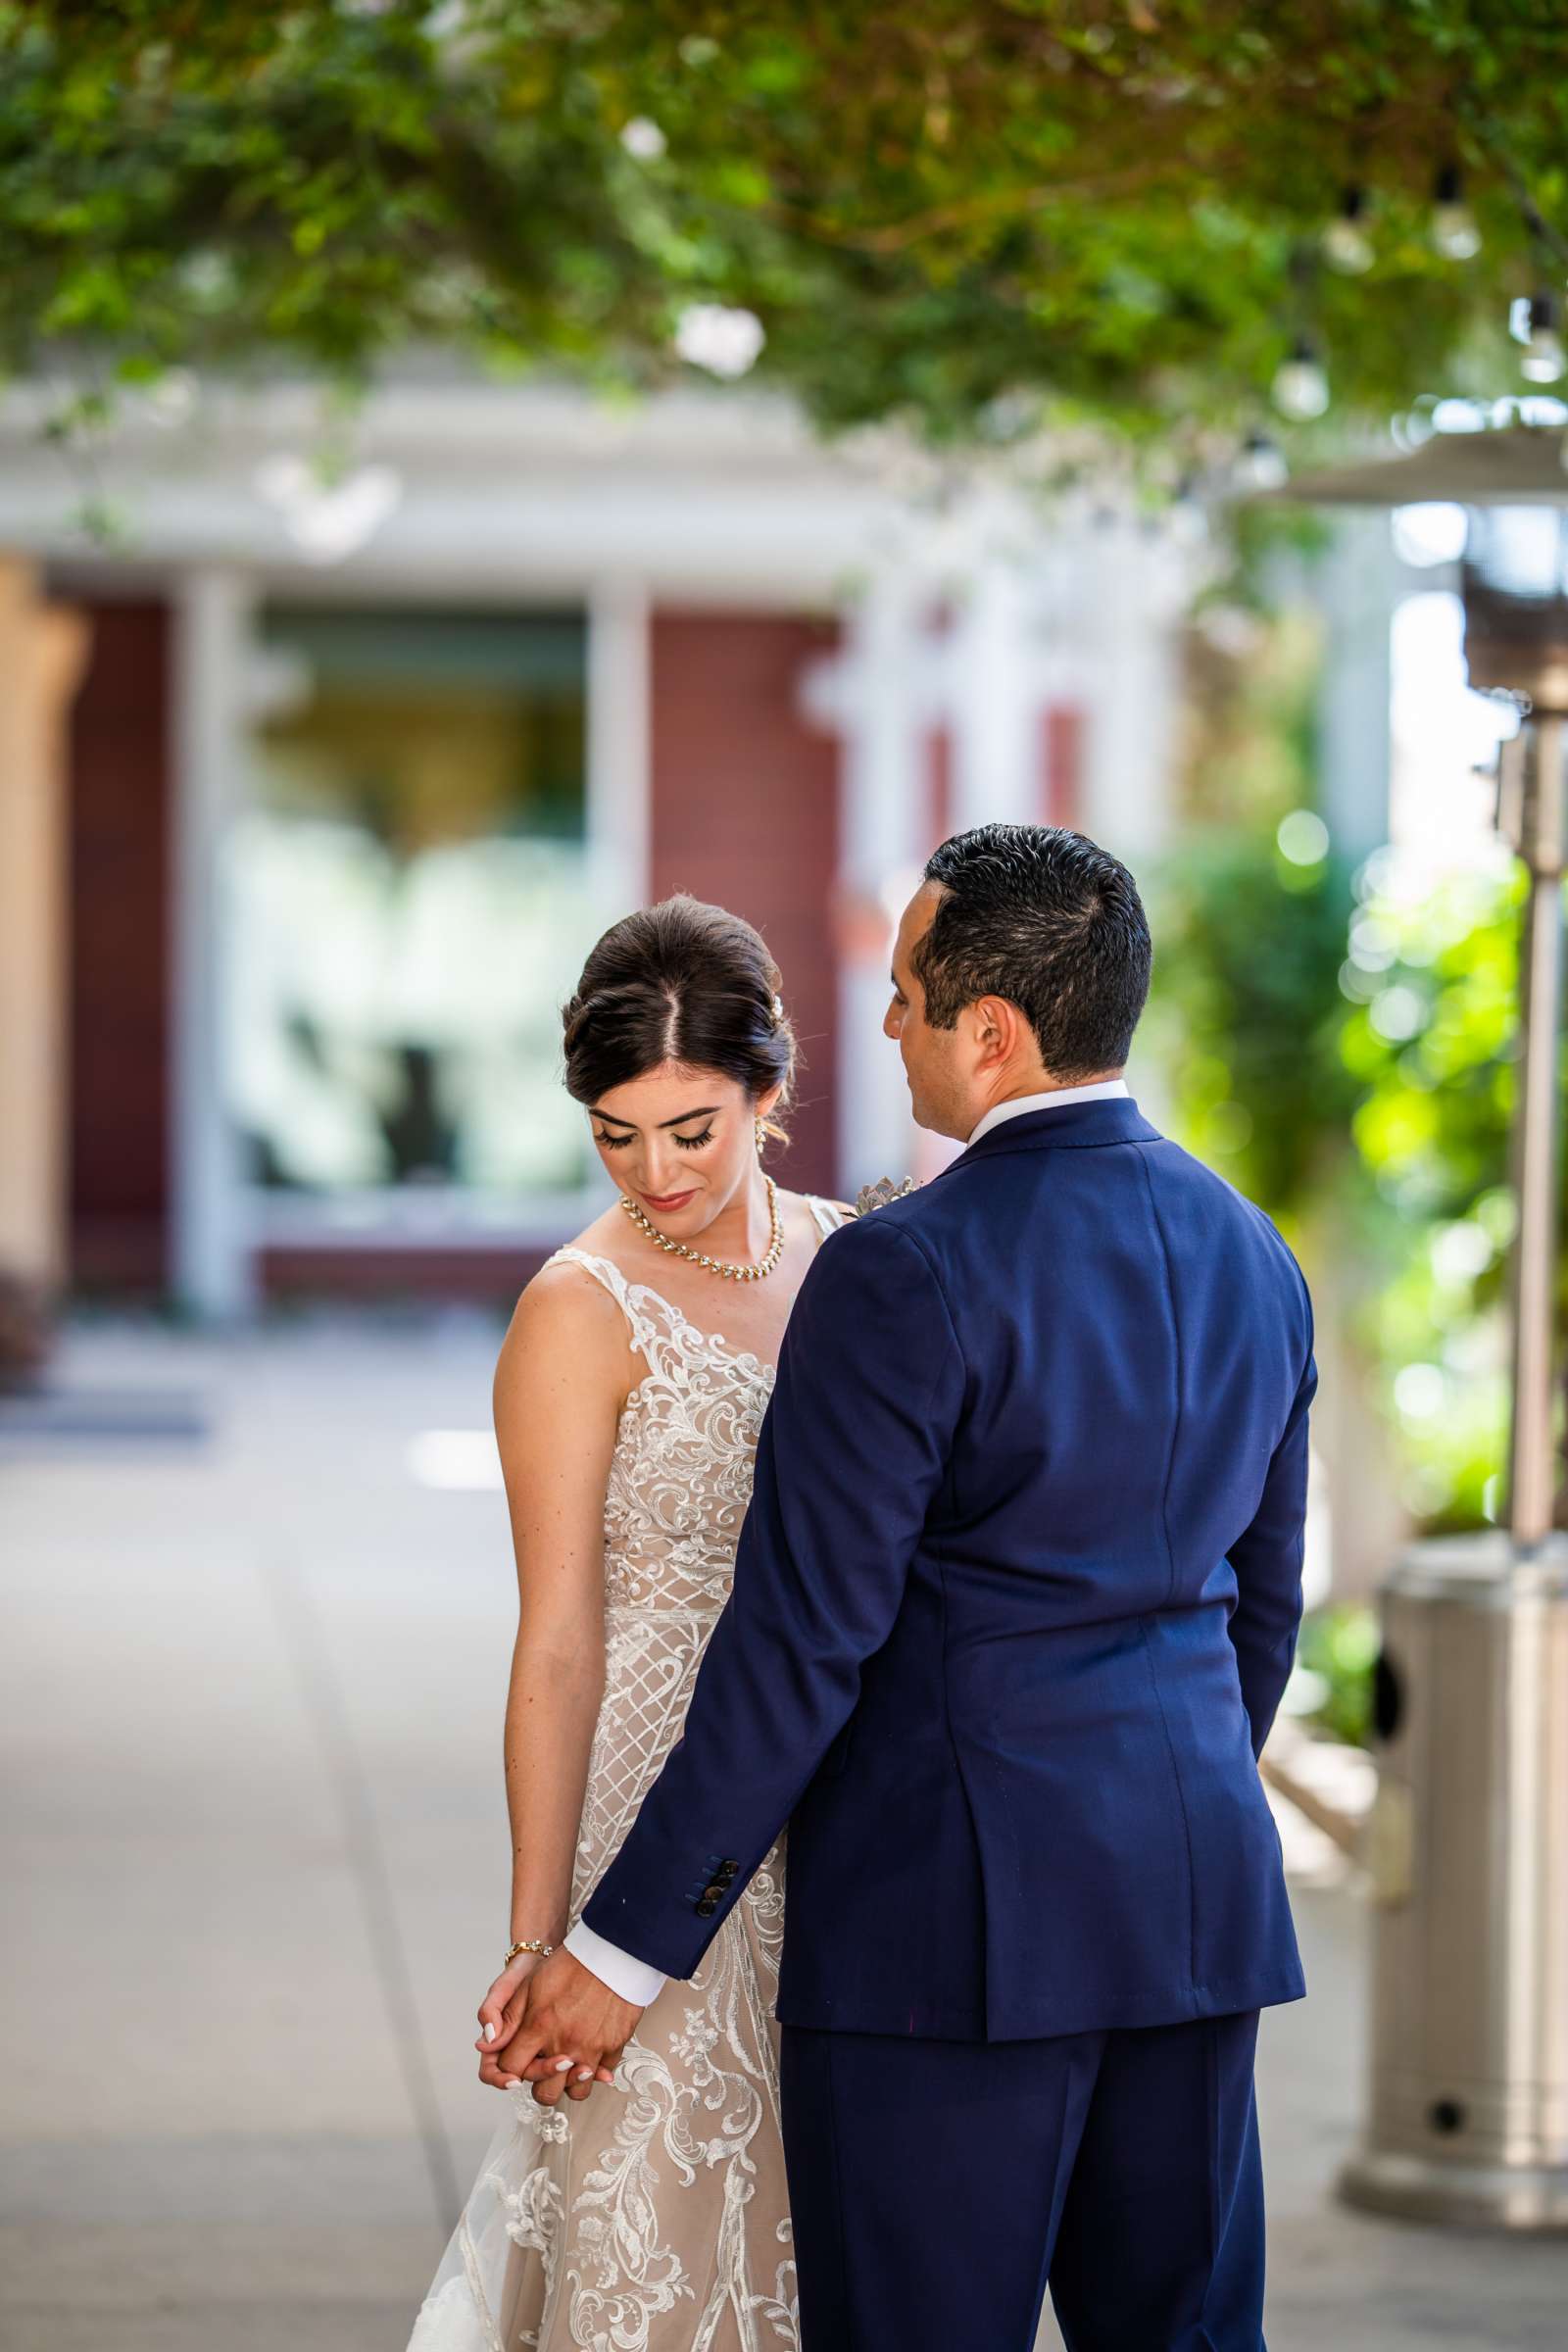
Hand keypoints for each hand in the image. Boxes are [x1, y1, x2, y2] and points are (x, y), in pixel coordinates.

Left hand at [481, 1947, 643, 2105]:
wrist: (610, 1950)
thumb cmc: (568, 1966)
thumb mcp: (528, 1985)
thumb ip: (505, 2019)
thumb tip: (487, 2045)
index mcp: (539, 2027)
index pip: (512, 2070)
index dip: (510, 2070)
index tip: (517, 2063)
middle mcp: (565, 2044)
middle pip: (544, 2093)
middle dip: (539, 2084)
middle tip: (542, 2068)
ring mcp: (591, 2048)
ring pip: (576, 2092)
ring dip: (569, 2083)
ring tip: (568, 2065)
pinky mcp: (613, 2046)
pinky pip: (601, 2076)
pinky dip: (594, 2071)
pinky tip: (589, 2054)